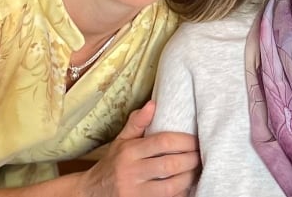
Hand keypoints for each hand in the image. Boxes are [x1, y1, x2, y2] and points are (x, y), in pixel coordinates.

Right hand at [78, 101, 199, 196]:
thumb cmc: (112, 163)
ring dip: (188, 178)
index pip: (163, 142)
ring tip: (196, 170)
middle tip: (200, 155)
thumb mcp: (121, 141)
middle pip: (169, 165)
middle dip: (191, 160)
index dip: (184, 141)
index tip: (196, 140)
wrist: (91, 192)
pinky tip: (186, 186)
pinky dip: (179, 193)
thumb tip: (153, 104)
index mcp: (129, 151)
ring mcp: (134, 192)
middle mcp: (131, 171)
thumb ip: (137, 123)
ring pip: (170, 186)